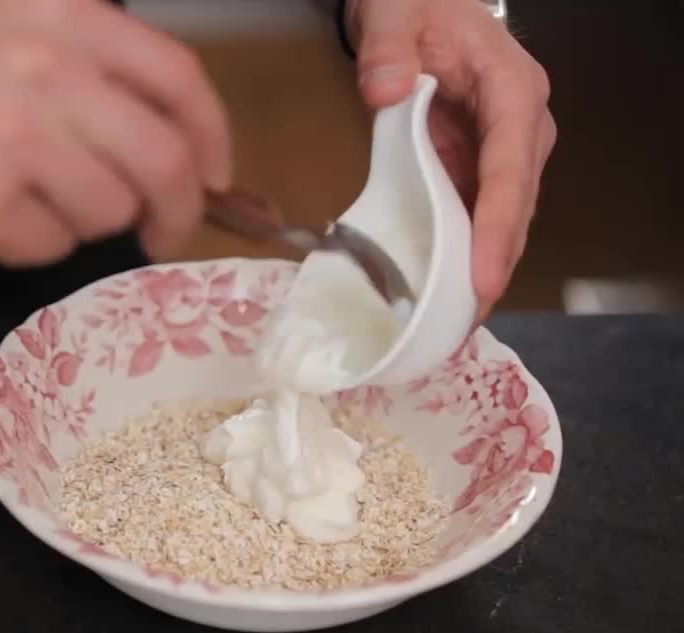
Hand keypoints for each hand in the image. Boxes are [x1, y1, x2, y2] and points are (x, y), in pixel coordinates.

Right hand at [0, 0, 231, 265]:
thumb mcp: (4, 25)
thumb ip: (85, 65)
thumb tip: (169, 144)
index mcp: (66, 18)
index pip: (179, 82)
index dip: (212, 138)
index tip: (214, 175)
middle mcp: (53, 70)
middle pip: (161, 162)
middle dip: (175, 209)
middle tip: (161, 231)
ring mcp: (20, 140)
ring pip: (105, 213)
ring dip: (79, 222)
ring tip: (23, 199)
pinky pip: (46, 248)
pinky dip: (24, 243)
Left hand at [345, 0, 555, 320]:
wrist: (416, 4)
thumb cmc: (415, 6)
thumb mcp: (396, 13)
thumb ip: (388, 49)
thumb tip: (388, 94)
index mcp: (512, 90)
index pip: (510, 168)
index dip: (499, 227)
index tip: (485, 276)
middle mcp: (519, 127)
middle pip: (513, 207)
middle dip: (492, 267)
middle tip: (462, 323)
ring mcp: (499, 151)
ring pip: (497, 221)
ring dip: (477, 273)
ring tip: (450, 327)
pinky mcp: (474, 166)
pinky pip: (472, 218)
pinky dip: (458, 257)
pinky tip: (438, 296)